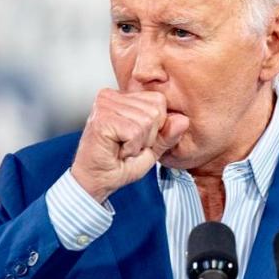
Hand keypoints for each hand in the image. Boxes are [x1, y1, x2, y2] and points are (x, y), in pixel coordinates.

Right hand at [71, 89, 188, 202]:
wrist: (95, 182)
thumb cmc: (118, 166)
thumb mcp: (151, 150)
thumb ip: (167, 135)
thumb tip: (183, 120)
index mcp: (122, 98)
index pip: (159, 101)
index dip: (156, 128)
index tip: (135, 141)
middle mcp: (111, 96)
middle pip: (155, 110)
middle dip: (148, 137)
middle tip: (127, 147)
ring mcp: (105, 105)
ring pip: (147, 121)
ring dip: (138, 144)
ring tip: (121, 149)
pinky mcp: (102, 118)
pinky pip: (135, 131)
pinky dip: (131, 147)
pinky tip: (117, 151)